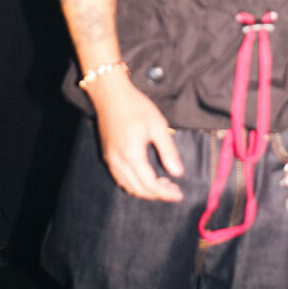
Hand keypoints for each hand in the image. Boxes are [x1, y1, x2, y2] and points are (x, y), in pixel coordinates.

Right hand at [87, 73, 184, 201]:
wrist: (109, 93)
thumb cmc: (135, 106)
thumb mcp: (158, 125)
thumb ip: (168, 151)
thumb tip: (178, 173)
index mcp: (132, 155)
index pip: (150, 184)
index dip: (166, 193)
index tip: (179, 195)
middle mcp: (118, 161)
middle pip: (138, 190)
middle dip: (157, 194)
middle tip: (174, 190)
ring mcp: (110, 160)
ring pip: (128, 186)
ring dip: (146, 191)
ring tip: (163, 185)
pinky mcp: (107, 156)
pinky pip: (120, 179)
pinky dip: (135, 184)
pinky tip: (147, 177)